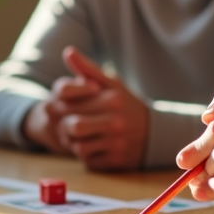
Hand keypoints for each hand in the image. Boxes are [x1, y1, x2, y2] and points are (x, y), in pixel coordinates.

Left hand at [21, 46, 148, 169]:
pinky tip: (93, 146)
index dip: (59, 107)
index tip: (59, 107)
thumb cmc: (125, 104)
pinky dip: (87, 156)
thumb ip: (87, 69)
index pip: (69, 104)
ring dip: (74, 143)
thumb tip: (68, 51)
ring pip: (78, 147)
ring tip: (80, 136)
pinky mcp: (117, 161)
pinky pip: (88, 162)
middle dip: (65, 127)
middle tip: (66, 124)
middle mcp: (116, 122)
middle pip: (72, 127)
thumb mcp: (111, 84)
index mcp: (111, 99)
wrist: (154, 132)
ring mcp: (118, 143)